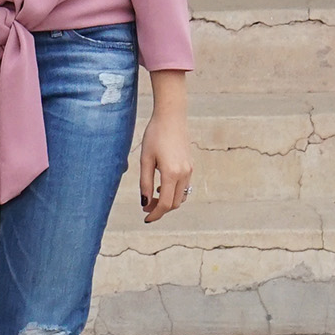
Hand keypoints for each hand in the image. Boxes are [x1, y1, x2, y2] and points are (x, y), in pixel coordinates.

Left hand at [139, 81, 191, 222]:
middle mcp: (184, 174)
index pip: (165, 204)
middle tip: (145, 207)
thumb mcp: (145, 159)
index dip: (155, 214)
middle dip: (160, 209)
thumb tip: (144, 202)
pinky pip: (184, 187)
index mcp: (171, 173)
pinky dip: (174, 193)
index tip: (145, 218)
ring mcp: (189, 170)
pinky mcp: (190, 165)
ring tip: (152, 198)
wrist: (171, 116)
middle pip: (174, 204)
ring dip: (168, 202)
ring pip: (180, 197)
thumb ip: (144, 182)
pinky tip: (162, 187)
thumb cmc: (155, 135)